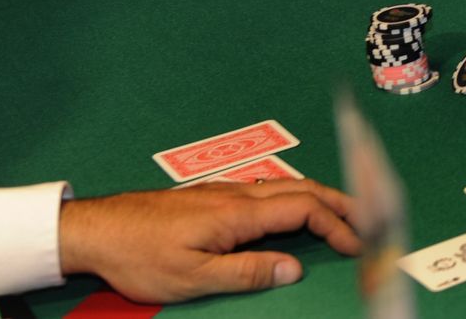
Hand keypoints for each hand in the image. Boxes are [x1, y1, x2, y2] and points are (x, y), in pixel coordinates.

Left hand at [57, 180, 359, 302]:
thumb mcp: (192, 278)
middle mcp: (236, 195)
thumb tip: (292, 269)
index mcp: (238, 213)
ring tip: (339, 214)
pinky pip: (266, 192)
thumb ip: (245, 273)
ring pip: (284, 188)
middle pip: (302, 189)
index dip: (336, 226)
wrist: (96, 230)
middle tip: (368, 219)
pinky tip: (290, 213)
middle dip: (340, 202)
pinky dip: (294, 200)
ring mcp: (222, 193)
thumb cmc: (140, 257)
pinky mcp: (209, 198)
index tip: (356, 246)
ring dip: (318, 198)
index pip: (303, 210)